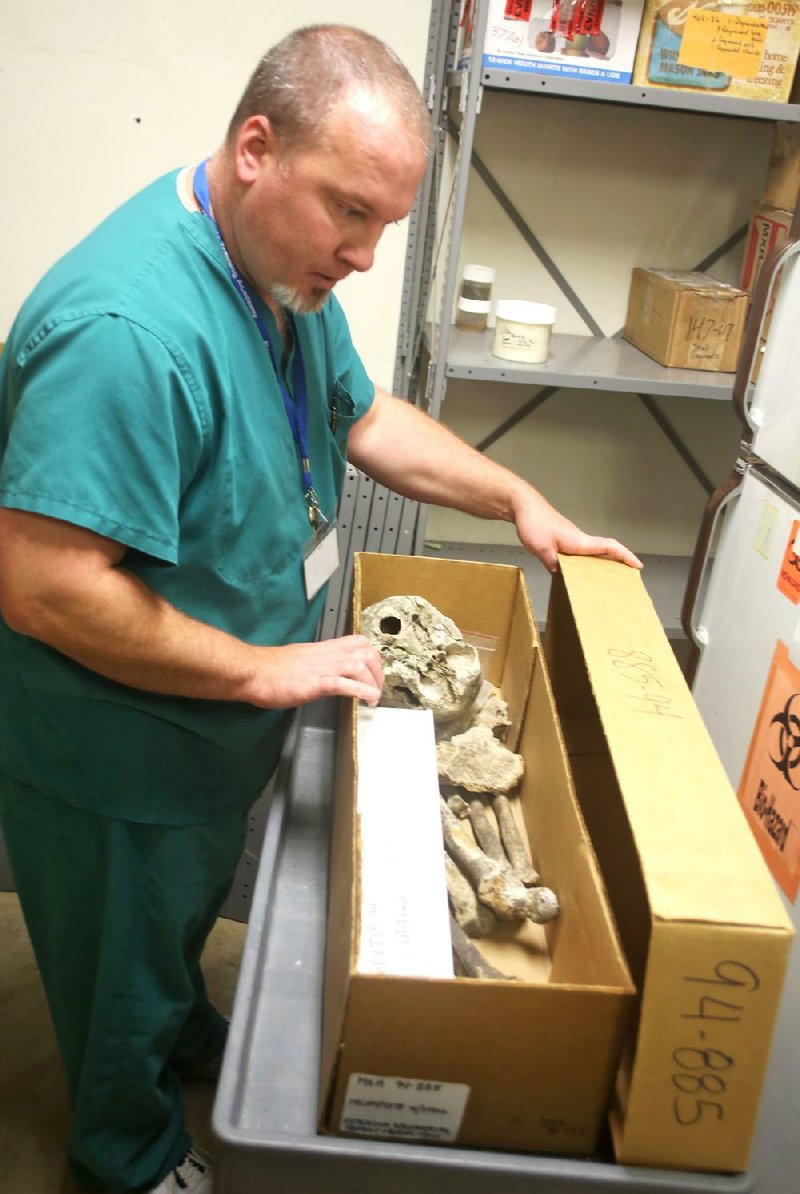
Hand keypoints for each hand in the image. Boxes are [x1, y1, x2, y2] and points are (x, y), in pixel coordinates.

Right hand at [249, 634, 383, 708]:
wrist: (254, 671)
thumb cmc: (272, 668)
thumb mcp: (302, 659)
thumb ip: (318, 663)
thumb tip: (329, 672)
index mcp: (325, 648)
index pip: (359, 642)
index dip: (372, 656)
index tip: (374, 673)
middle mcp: (328, 655)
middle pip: (367, 652)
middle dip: (378, 672)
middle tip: (377, 689)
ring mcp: (323, 668)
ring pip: (360, 665)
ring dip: (373, 683)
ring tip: (373, 698)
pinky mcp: (316, 683)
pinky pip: (344, 683)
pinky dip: (361, 691)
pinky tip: (367, 699)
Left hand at [514, 493, 642, 573]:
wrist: (523, 506)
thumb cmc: (534, 523)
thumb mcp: (542, 549)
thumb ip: (553, 564)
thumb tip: (562, 576)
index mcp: (580, 542)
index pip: (609, 547)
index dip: (625, 556)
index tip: (638, 565)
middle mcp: (579, 540)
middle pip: (605, 551)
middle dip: (619, 563)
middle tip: (627, 579)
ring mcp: (571, 538)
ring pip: (592, 553)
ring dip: (602, 563)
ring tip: (605, 581)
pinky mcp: (562, 538)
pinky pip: (579, 552)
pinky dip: (584, 562)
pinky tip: (576, 573)